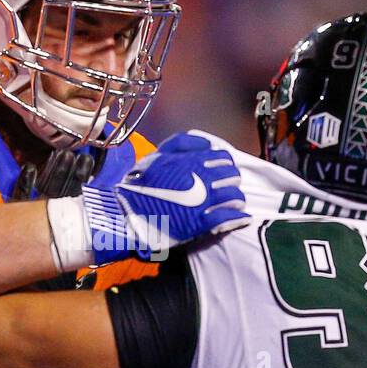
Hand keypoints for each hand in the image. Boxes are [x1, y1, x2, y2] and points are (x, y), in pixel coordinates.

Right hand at [80, 132, 247, 265]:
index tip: (221, 172)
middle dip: (231, 181)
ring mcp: (202, 201)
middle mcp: (200, 178)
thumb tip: (208, 144)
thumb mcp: (156, 156)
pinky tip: (241, 218)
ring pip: (234, 196)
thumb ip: (182, 145)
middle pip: (232, 176)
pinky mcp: (201, 223)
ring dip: (236, 199)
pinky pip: (229, 218)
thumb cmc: (138, 186)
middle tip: (226, 189)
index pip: (223, 158)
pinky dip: (238, 217)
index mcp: (190, 161)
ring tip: (233, 205)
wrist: (125, 215)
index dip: (225, 164)